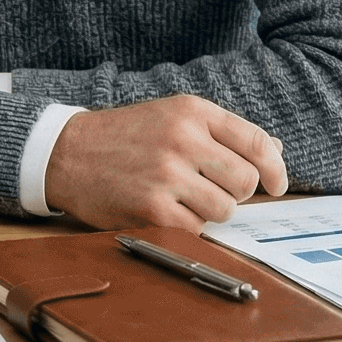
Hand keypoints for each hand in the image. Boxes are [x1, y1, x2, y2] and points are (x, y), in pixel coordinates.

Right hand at [42, 94, 287, 230]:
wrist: (65, 153)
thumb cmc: (124, 136)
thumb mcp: (172, 116)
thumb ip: (222, 132)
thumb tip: (274, 150)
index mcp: (192, 111)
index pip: (257, 142)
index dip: (275, 169)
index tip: (276, 185)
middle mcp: (182, 139)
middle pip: (245, 181)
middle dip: (234, 192)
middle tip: (210, 189)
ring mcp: (167, 175)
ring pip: (225, 209)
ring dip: (209, 211)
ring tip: (182, 198)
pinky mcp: (152, 208)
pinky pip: (196, 229)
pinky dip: (186, 227)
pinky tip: (165, 211)